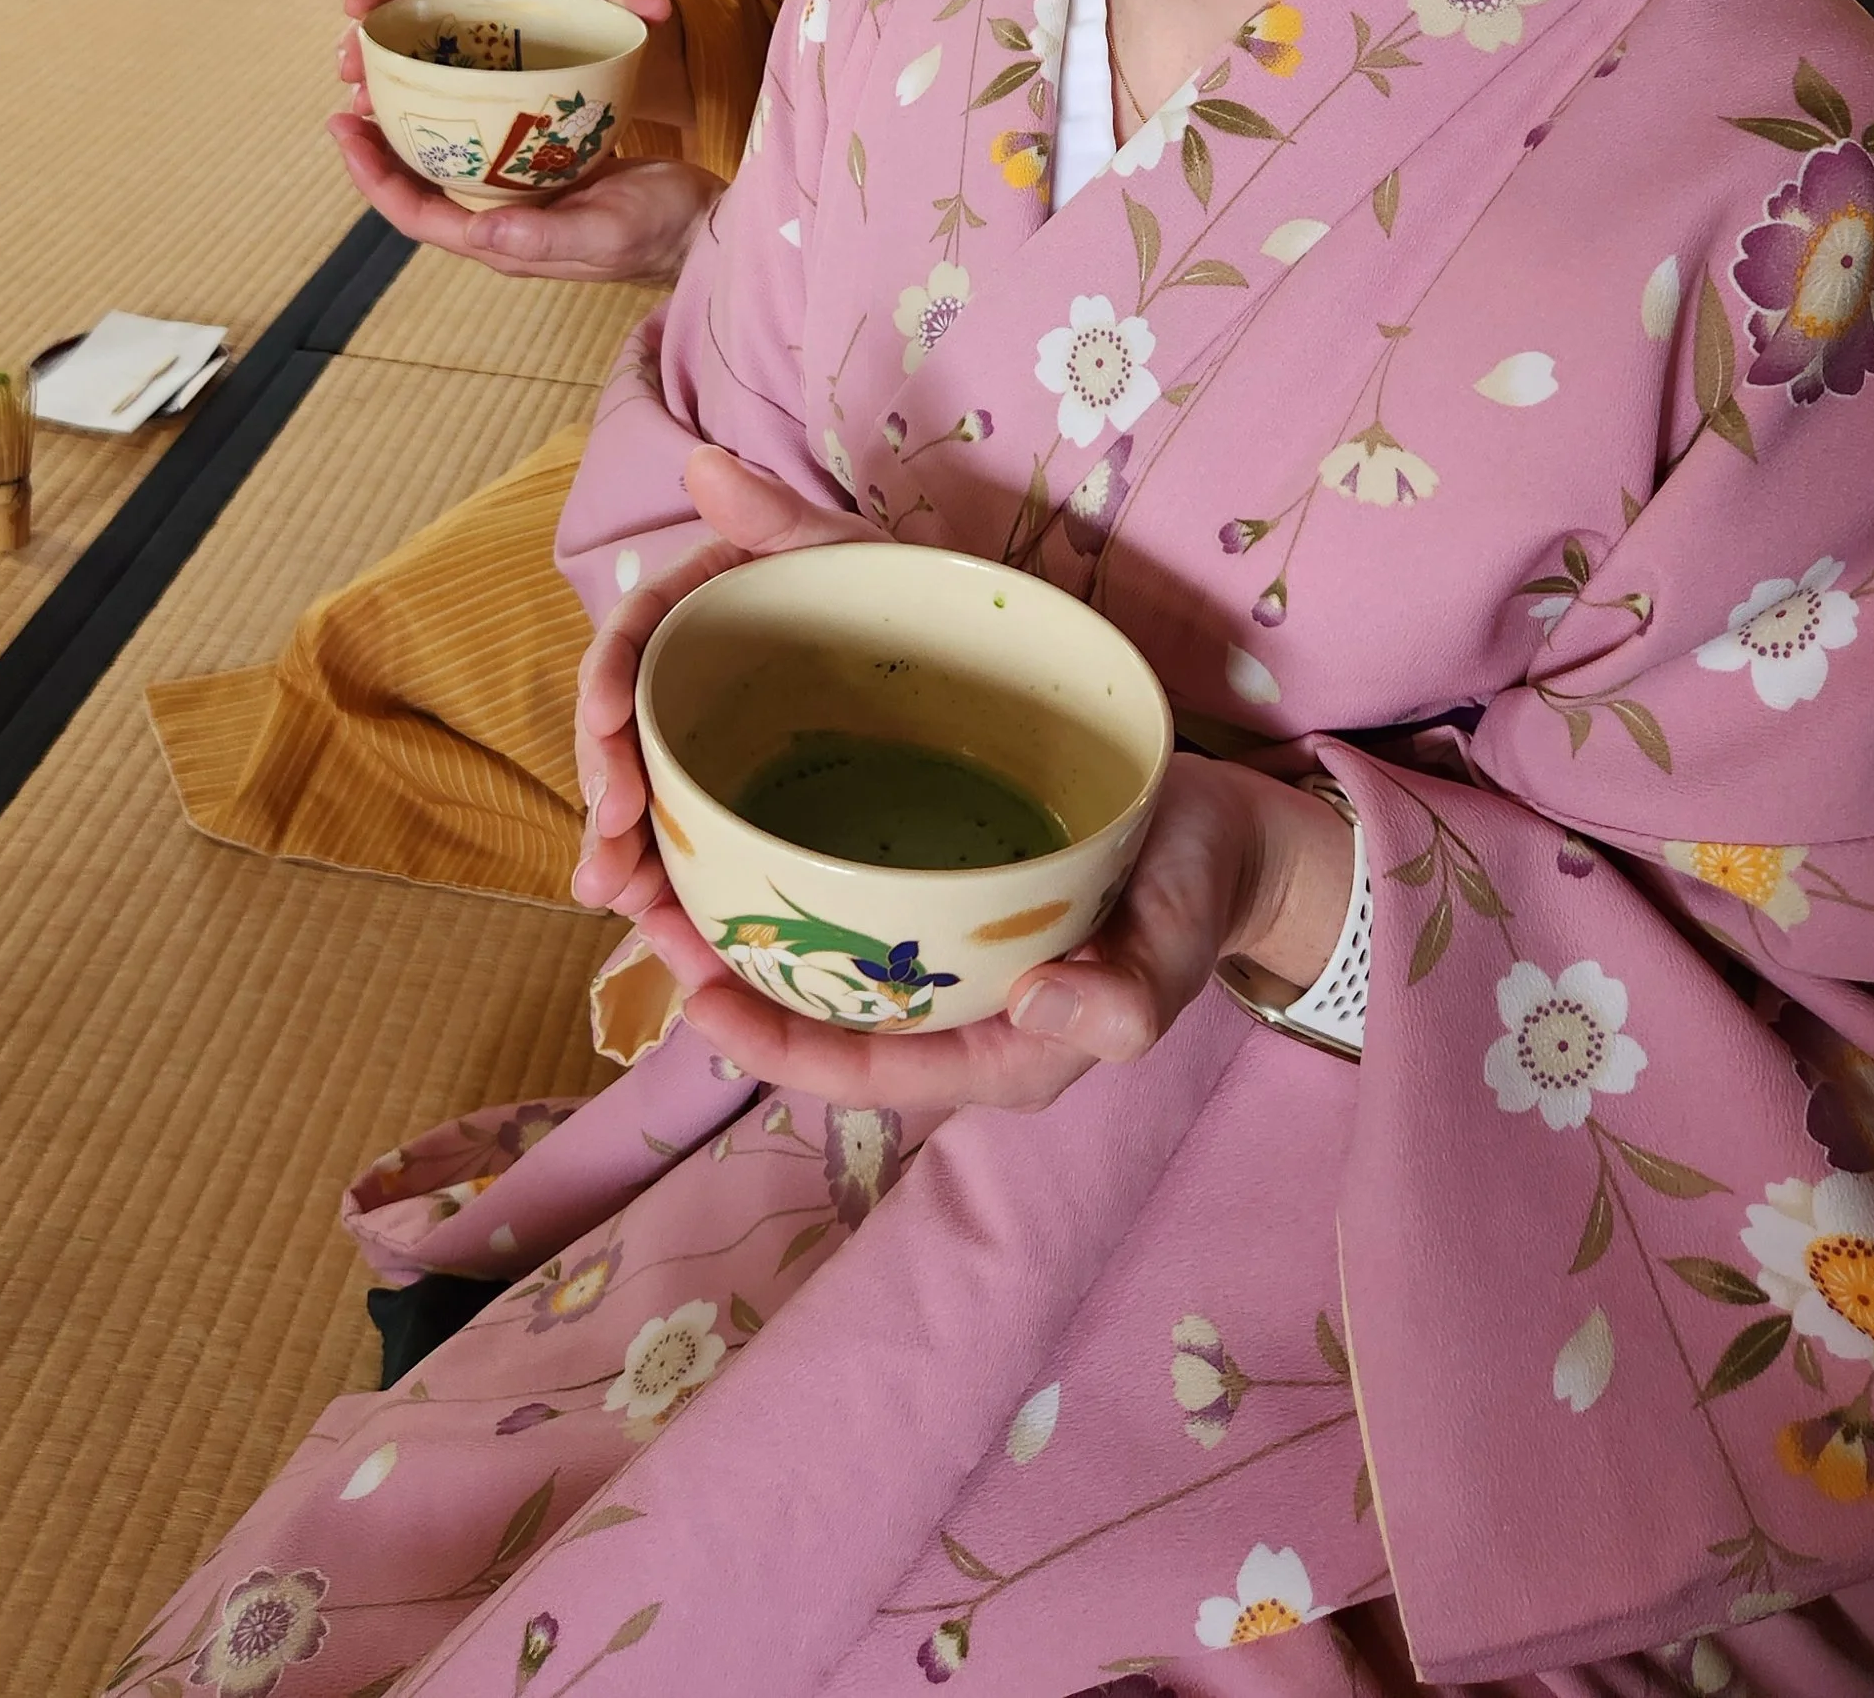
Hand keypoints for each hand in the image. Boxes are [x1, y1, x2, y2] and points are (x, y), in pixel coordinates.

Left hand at [328, 113, 722, 282]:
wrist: (706, 228)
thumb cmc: (663, 229)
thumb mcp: (606, 231)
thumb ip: (544, 237)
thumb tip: (480, 233)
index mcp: (504, 245)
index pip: (415, 215)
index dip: (371, 178)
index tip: (342, 129)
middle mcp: (502, 228)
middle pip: (419, 192)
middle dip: (378, 151)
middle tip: (349, 97)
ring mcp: (523, 206)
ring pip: (448, 171)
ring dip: (413, 135)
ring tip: (387, 86)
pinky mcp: (546, 182)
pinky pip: (487, 153)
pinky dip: (461, 122)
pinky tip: (458, 86)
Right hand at [338, 0, 679, 94]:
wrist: (607, 34)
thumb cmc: (602, 13)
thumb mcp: (613, 8)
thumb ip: (631, 7)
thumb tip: (656, 10)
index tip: (354, 4)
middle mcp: (462, 0)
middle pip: (397, 10)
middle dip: (363, 36)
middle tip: (345, 68)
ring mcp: (454, 35)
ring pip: (399, 49)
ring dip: (372, 73)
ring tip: (356, 102)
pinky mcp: (456, 68)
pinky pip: (416, 79)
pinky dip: (396, 97)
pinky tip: (380, 124)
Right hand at [571, 447, 867, 923]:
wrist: (977, 657)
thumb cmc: (901, 590)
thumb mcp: (843, 552)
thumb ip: (774, 516)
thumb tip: (703, 465)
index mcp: (699, 617)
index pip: (630, 649)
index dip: (602, 694)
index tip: (603, 740)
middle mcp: (694, 689)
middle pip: (627, 748)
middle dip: (606, 813)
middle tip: (605, 874)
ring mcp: (719, 753)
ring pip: (656, 814)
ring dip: (631, 869)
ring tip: (629, 917)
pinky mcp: (751, 811)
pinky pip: (704, 857)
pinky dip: (684, 900)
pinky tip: (679, 944)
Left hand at [657, 752, 1356, 1114]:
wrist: (1227, 839)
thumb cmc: (1199, 898)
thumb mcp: (1176, 948)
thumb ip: (1123, 999)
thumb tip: (1042, 1009)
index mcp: (987, 1051)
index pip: (854, 1066)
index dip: (767, 1042)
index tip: (694, 992)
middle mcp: (944, 1008)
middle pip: (812, 1009)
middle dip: (723, 971)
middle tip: (646, 901)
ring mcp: (938, 949)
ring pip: (814, 951)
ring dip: (736, 916)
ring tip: (664, 856)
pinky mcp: (937, 888)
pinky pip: (843, 893)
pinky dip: (784, 863)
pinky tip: (734, 808)